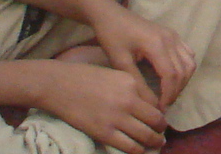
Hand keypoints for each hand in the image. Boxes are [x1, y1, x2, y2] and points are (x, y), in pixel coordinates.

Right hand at [37, 60, 166, 152]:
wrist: (58, 85)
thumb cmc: (84, 77)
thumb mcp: (114, 75)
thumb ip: (130, 89)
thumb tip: (144, 106)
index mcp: (131, 83)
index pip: (155, 102)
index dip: (160, 113)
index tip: (160, 119)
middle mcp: (128, 100)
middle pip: (155, 120)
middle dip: (161, 130)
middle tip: (162, 135)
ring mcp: (116, 118)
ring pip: (145, 136)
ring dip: (153, 142)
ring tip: (155, 144)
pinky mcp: (104, 133)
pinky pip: (129, 146)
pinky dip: (138, 151)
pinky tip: (140, 151)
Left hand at [89, 0, 195, 109]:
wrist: (111, 15)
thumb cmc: (112, 37)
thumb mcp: (120, 62)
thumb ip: (138, 83)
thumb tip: (150, 105)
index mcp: (157, 45)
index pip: (171, 75)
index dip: (168, 95)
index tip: (159, 109)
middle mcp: (170, 39)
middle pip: (183, 70)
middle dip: (176, 90)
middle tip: (164, 105)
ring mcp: (173, 35)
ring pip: (190, 62)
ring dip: (183, 80)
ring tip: (169, 93)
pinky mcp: (172, 34)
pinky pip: (187, 53)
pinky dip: (185, 68)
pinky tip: (173, 77)